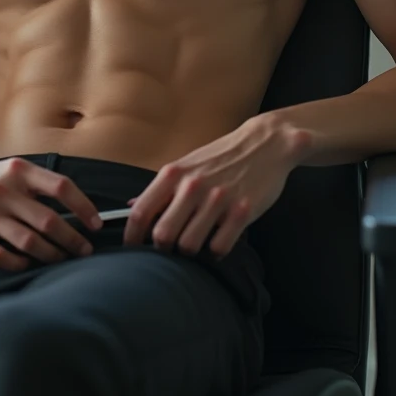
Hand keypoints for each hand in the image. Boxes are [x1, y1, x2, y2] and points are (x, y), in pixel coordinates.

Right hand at [0, 156, 103, 270]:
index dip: (84, 206)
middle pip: (49, 220)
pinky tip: (28, 262)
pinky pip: (3, 257)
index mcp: (17, 170)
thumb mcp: (9, 170)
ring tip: (62, 259)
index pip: (60, 187)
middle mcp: (3, 191)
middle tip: (84, 250)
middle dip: (73, 239)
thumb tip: (75, 207)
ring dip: (52, 254)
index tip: (96, 223)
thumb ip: (36, 185)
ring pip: (30, 242)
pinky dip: (20, 263)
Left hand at [122, 115, 310, 257]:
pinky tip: (219, 240)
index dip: (132, 237)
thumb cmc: (221, 157)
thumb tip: (131, 205)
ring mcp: (218, 200)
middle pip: (162, 235)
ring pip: (189, 246)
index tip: (132, 250)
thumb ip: (161, 188)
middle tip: (172, 246)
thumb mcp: (186, 165)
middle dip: (163, 248)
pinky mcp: (242, 212)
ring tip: (198, 241)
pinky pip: (219, 248)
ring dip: (191, 251)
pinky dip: (216, 251)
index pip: (141, 211)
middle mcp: (193, 186)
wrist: (264, 143)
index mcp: (174, 174)